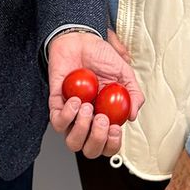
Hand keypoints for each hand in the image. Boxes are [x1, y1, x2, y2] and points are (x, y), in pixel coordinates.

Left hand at [48, 29, 144, 159]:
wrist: (80, 40)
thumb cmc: (101, 57)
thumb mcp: (124, 74)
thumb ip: (133, 94)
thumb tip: (132, 116)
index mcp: (106, 116)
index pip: (108, 145)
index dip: (112, 144)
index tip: (114, 128)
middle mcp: (88, 120)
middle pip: (89, 149)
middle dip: (97, 139)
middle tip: (102, 118)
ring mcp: (71, 115)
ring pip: (72, 141)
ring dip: (81, 128)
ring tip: (87, 106)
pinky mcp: (56, 105)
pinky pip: (57, 122)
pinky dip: (67, 115)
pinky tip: (76, 100)